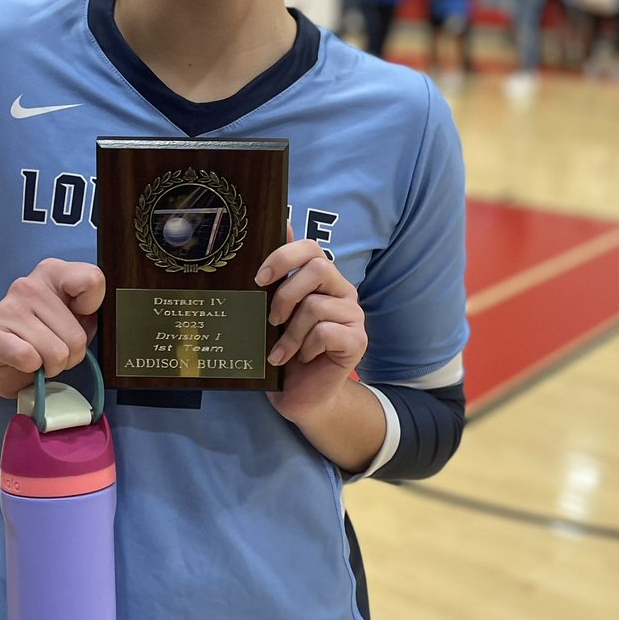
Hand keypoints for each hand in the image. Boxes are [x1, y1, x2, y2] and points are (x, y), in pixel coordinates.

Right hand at [0, 258, 104, 396]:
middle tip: (56, 350)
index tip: (80, 315)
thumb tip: (107, 318)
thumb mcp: (77, 318)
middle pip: (76, 334)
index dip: (92, 308)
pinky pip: (28, 358)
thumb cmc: (46, 337)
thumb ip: (92, 310)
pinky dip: (32, 369)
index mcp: (54, 272)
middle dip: (71, 353)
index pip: (93, 280)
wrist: (2, 358)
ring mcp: (7, 307)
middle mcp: (28, 284)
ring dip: (52, 365)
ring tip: (40, 357)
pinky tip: (23, 362)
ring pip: (55, 352)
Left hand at [256, 227, 366, 424]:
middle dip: (285, 295)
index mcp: (323, 280)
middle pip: (318, 268)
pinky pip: (326, 331)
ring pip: (316, 305)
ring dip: (291, 333)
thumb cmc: (285, 350)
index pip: (311, 248)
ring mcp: (354, 316)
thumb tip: (281, 223)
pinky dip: (306, 347)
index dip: (284, 256)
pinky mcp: (358, 341)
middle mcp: (342, 291)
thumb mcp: (275, 310)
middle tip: (272, 320)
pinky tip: (302, 359)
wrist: (302, 396)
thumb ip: (280, 273)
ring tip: (282, 352)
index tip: (260, 278)